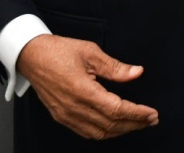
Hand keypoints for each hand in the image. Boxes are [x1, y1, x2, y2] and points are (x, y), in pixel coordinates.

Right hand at [16, 34, 158, 139]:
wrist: (31, 56)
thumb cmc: (58, 51)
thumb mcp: (90, 51)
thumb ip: (115, 67)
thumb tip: (137, 72)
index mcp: (82, 90)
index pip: (116, 109)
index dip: (137, 113)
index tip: (152, 113)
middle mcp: (74, 107)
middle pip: (110, 125)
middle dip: (134, 124)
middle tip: (151, 119)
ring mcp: (66, 115)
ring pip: (99, 133)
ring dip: (121, 130)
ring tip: (137, 123)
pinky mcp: (62, 117)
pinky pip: (86, 132)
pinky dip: (104, 133)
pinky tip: (115, 127)